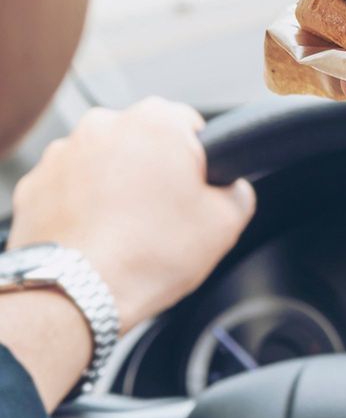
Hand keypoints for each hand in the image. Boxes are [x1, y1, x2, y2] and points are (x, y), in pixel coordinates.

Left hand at [8, 97, 255, 331]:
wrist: (78, 296)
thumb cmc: (149, 256)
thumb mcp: (228, 222)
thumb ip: (240, 190)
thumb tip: (231, 188)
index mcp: (157, 122)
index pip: (190, 124)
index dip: (198, 160)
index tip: (194, 188)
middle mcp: (106, 125)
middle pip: (143, 139)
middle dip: (153, 168)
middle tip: (162, 213)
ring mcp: (64, 152)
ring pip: (104, 160)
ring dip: (115, 183)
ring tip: (126, 228)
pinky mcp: (34, 183)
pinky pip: (69, 185)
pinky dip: (82, 203)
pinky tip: (97, 234)